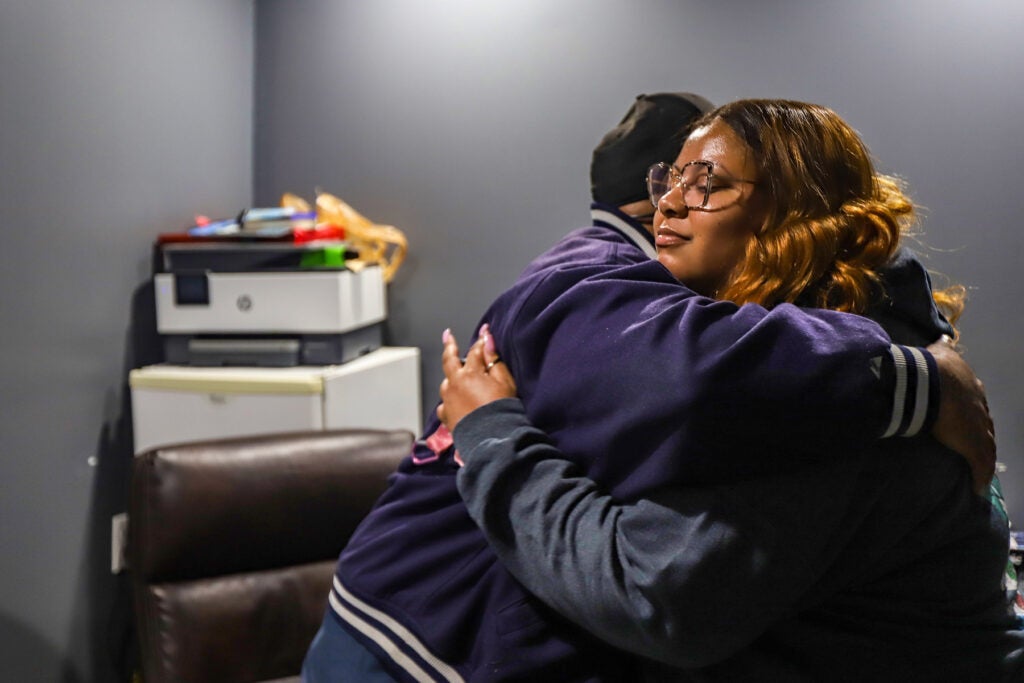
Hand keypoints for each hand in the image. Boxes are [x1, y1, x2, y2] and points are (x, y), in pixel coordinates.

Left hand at [437, 324, 516, 431]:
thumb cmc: (502, 410)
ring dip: (452, 378)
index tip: (485, 332)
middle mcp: (454, 384)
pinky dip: (449, 402)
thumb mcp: (505, 381)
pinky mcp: (447, 417)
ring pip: (446, 383)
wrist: (493, 439)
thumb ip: (495, 360)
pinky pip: (444, 405)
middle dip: (449, 345)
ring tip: (459, 377)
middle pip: (449, 360)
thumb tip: (488, 341)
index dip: (481, 340)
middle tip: (448, 336)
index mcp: (470, 373)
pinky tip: (454, 404)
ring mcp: (448, 400)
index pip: (475, 350)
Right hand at [927, 336, 995, 495]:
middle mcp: (981, 407)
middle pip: (985, 424)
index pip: (976, 402)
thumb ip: (942, 347)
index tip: (966, 416)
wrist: (931, 382)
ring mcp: (980, 428)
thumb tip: (944, 336)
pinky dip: (980, 476)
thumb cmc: (931, 368)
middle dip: (981, 433)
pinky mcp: (975, 447)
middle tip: (975, 442)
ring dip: (984, 457)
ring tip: (980, 468)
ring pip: (987, 446)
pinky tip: (978, 487)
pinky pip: (980, 465)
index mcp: (972, 387)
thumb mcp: (940, 353)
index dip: (971, 410)